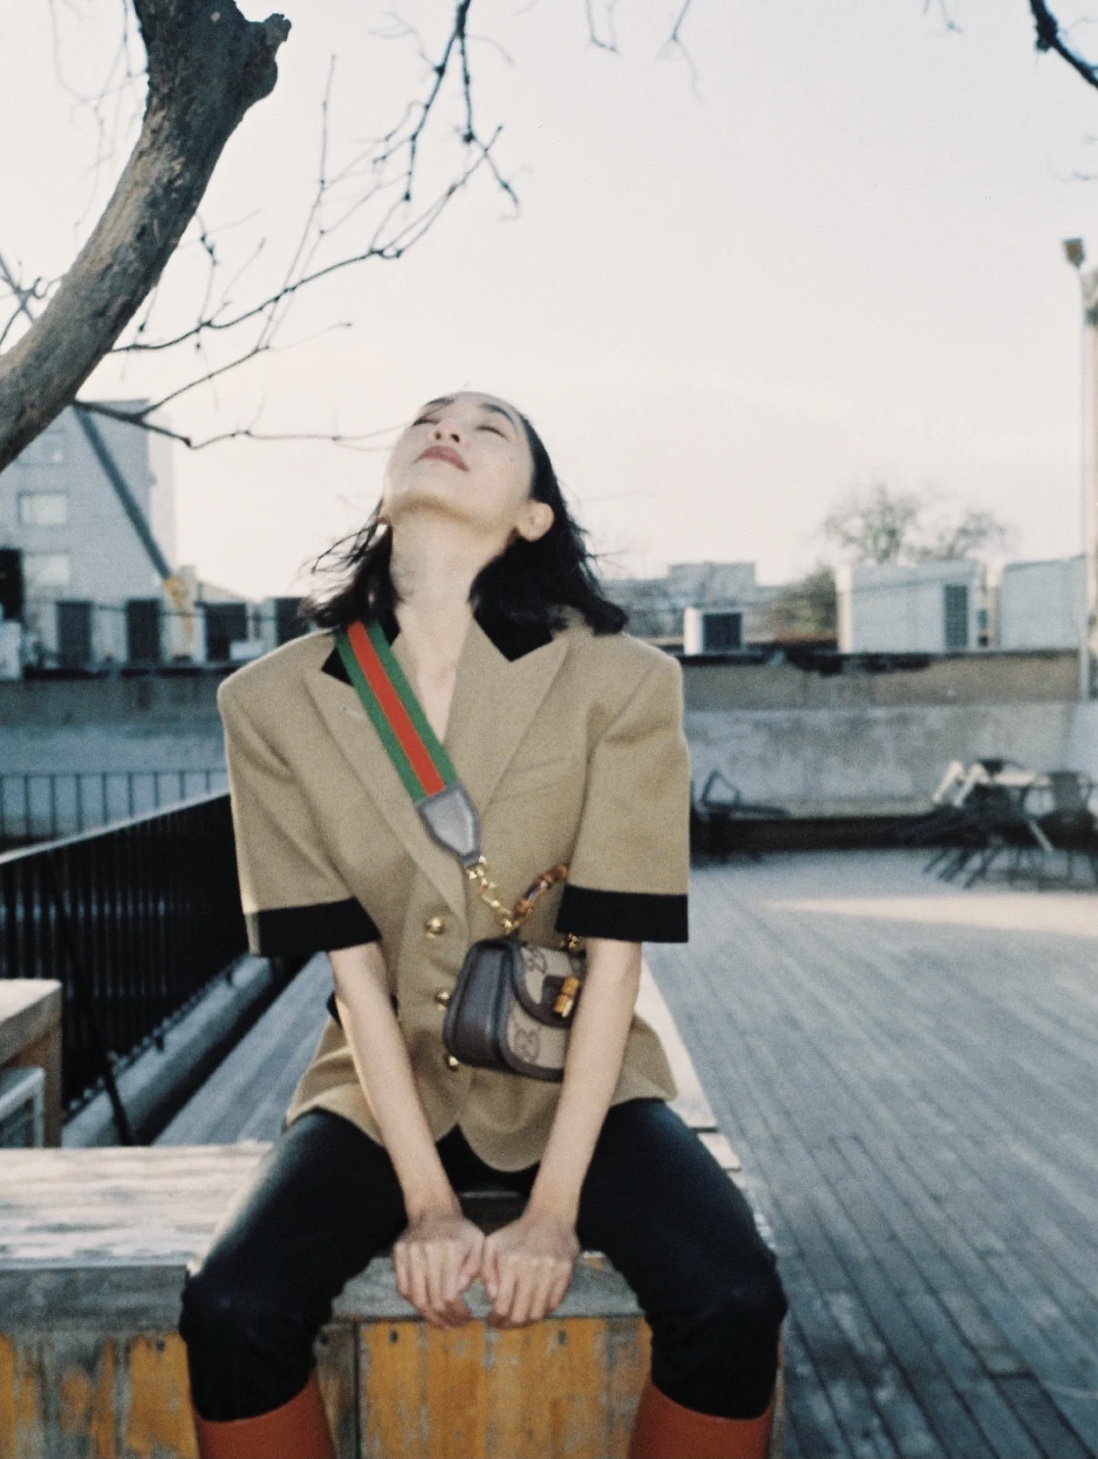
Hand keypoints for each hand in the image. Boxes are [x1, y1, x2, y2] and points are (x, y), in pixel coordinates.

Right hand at [393, 1208, 484, 1328]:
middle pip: (432, 1299)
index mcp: (451, 1248)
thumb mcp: (479, 1244)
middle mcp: (428, 1250)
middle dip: (445, 1318)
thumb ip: (477, 1267)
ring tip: (441, 1323)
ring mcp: (410, 1252)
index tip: (466, 1319)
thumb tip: (462, 1289)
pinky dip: (414, 1303)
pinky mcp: (398, 1254)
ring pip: (415, 1297)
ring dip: (429, 1317)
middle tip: (454, 1325)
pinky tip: (427, 1308)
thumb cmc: (460, 1232)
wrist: (433, 1210)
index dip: (457, 1313)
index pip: (449, 1294)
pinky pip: (403, 1288)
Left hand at [482, 1209, 579, 1328]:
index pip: (503, 1303)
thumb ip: (485, 1269)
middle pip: (521, 1313)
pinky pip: (554, 1303)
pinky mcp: (566, 1273)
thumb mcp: (493, 1243)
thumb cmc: (517, 1232)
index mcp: (511, 1261)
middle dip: (510, 1324)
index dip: (496, 1318)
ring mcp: (551, 1271)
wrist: (550, 1216)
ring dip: (527, 1320)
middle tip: (504, 1324)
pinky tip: (534, 1306)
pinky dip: (543, 1310)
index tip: (492, 1321)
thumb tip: (491, 1295)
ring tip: (519, 1319)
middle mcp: (531, 1268)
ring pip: (538, 1312)